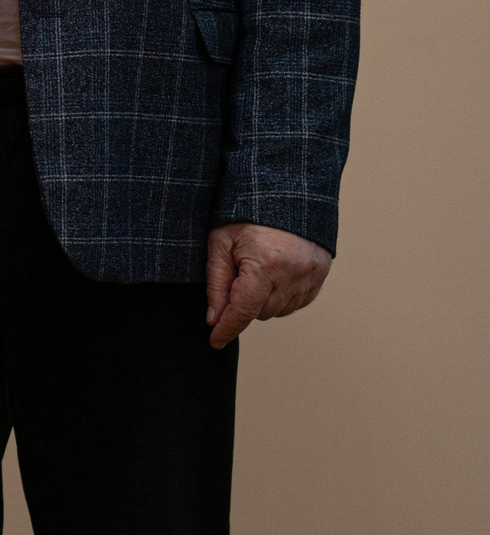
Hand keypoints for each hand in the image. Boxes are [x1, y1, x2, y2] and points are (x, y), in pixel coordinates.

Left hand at [205, 221, 331, 348]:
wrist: (285, 193)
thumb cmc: (245, 214)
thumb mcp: (220, 243)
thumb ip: (216, 283)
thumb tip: (214, 319)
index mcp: (265, 264)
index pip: (243, 310)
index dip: (227, 328)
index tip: (214, 342)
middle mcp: (293, 274)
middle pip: (260, 312)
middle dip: (243, 303)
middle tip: (236, 275)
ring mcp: (311, 276)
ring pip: (279, 311)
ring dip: (263, 301)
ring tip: (255, 271)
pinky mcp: (321, 275)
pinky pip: (297, 302)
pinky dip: (282, 297)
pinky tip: (273, 277)